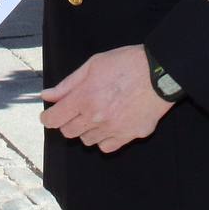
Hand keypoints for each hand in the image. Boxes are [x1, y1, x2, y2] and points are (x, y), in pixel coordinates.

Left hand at [40, 45, 174, 152]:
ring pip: (88, 140)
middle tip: (76, 110)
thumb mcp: (93, 65)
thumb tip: (48, 95)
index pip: (55, 119)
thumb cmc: (127, 63)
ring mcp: (114, 129)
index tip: (49, 116)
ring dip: (86, 130)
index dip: (48, 118)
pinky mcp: (130, 135)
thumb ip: (68, 84)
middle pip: (69, 132)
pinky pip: (107, 146)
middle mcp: (97, 117)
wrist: (160, 71)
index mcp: (85, 98)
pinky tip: (110, 124)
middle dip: (68, 122)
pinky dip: (104, 138)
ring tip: (97, 114)